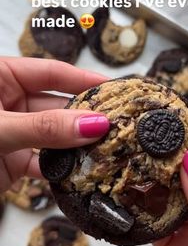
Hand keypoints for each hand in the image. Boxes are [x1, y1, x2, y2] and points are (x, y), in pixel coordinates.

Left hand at [0, 57, 108, 191]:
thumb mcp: (0, 128)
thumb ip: (45, 127)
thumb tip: (93, 124)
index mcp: (2, 78)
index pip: (51, 73)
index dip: (83, 79)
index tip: (114, 87)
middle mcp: (11, 103)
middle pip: (57, 106)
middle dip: (86, 116)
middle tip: (118, 122)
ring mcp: (15, 133)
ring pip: (54, 136)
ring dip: (77, 145)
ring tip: (109, 147)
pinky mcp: (14, 161)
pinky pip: (45, 163)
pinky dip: (62, 169)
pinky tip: (82, 172)